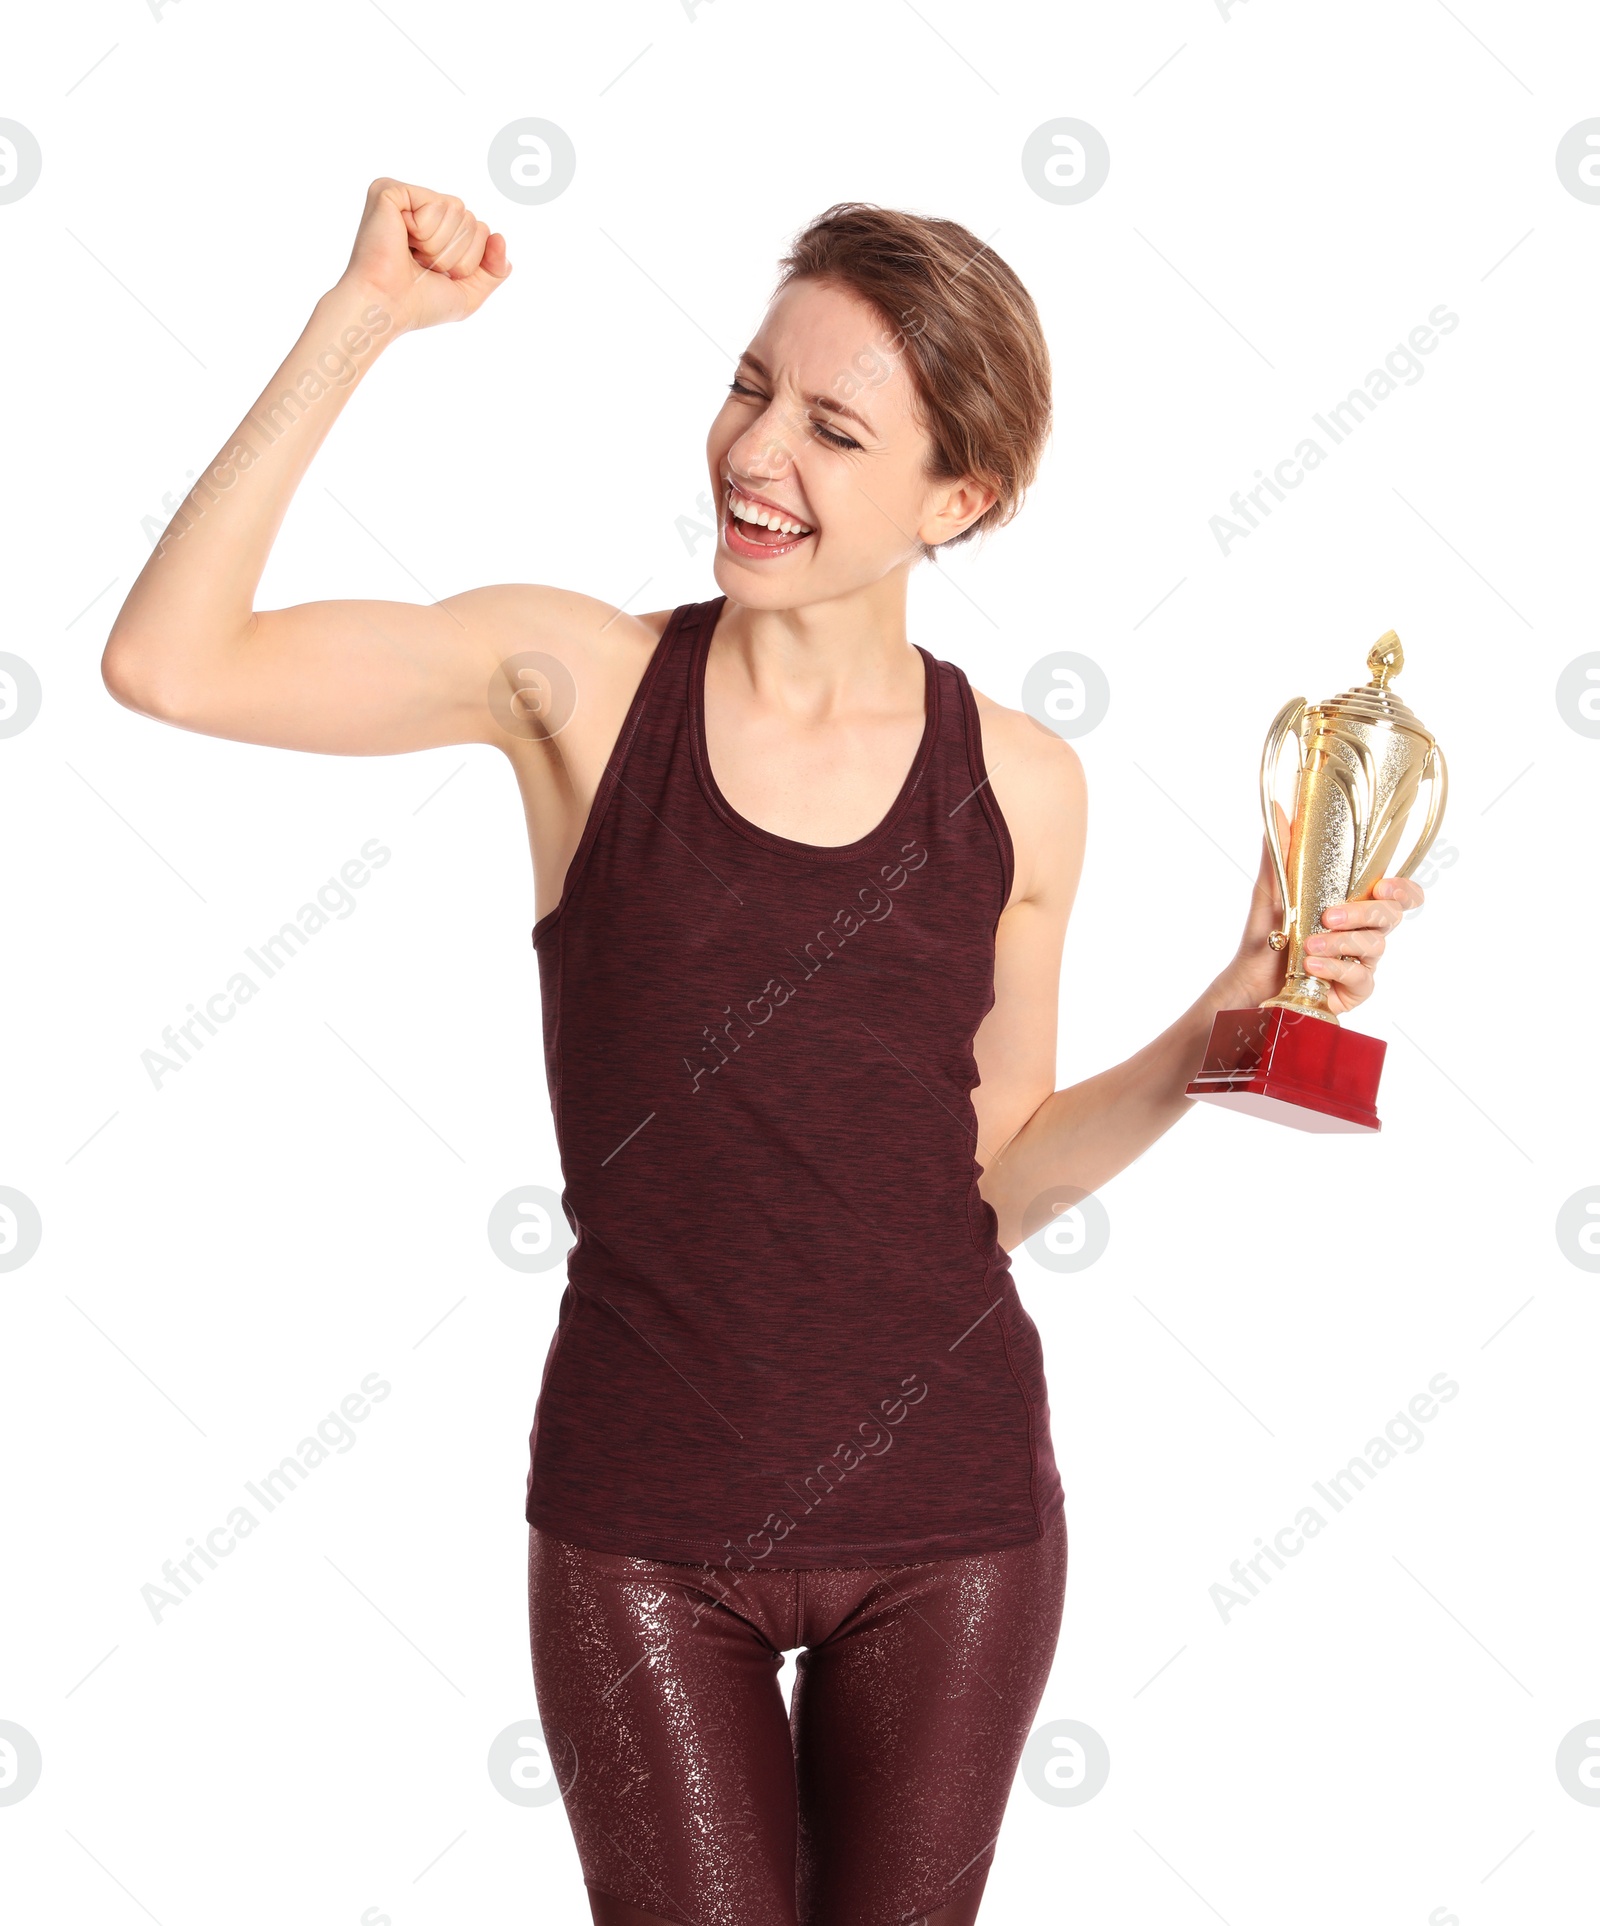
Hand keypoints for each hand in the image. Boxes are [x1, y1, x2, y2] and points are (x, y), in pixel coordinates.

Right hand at [336, 177, 511, 333]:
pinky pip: (436, 203)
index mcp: (435, 226)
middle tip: (423, 265)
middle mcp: (419, 206)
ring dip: (440, 245)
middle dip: (456, 252)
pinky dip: (426, 231)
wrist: (386, 308)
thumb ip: (495, 269)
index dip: (469, 260)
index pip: (480, 230)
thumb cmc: (419, 304)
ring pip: (457, 209)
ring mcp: (403, 196)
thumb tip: (500, 237)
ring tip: (412, 255)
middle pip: (471, 218)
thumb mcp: (469, 292)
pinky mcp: (390, 190)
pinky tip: (402, 240)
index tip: (437, 273)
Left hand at [1216, 801, 1425, 1015]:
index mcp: (1354, 904)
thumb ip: (1279, 854)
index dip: (1404, 889)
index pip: (1398, 894)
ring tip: (1309, 944)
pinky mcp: (1354, 989)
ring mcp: (1363, 961)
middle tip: (1329, 916)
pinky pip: (1361, 978)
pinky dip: (1335, 969)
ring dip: (1341, 942)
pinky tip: (1312, 965)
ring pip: (1375, 946)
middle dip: (1364, 912)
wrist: (1249, 979)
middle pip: (1391, 916)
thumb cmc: (1267, 935)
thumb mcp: (1270, 892)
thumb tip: (1278, 809)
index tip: (1385, 885)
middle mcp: (1365, 931)